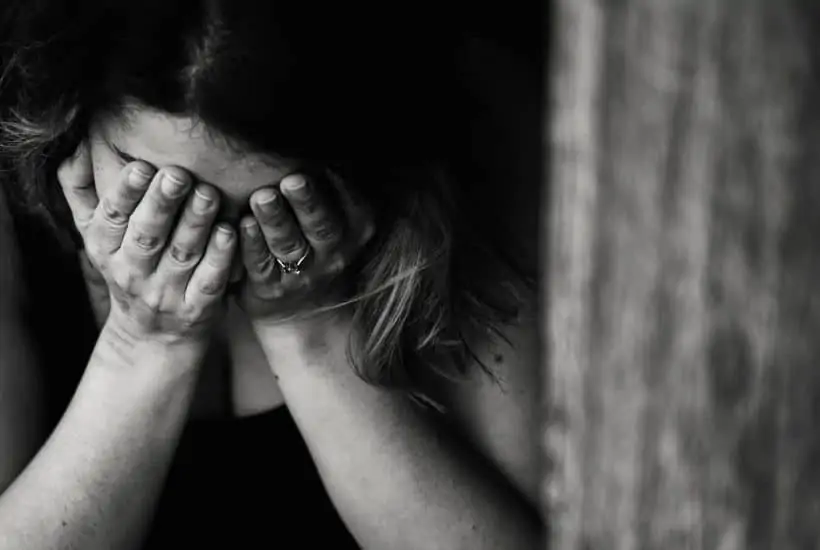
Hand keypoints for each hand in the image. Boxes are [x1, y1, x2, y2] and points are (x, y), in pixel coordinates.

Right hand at [57, 142, 236, 346]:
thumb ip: (80, 190)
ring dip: (195, 223)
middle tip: (179, 175)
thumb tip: (73, 145)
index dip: (125, 193)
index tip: (141, 166)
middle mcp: (132, 272)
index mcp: (105, 248)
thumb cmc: (126, 267)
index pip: (112, 218)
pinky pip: (208, 281)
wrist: (152, 335)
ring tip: (209, 194)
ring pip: (181, 255)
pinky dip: (219, 258)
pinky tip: (229, 232)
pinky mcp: (197, 309)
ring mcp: (165, 293)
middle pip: (147, 235)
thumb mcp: (95, 234)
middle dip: (162, 204)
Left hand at [235, 170, 374, 325]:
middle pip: (321, 225)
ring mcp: (304, 273)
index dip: (334, 182)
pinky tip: (239, 226)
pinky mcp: (271, 288)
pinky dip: (251, 245)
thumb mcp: (341, 216)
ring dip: (275, 221)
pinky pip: (260, 266)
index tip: (318, 160)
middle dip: (306, 202)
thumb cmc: (319, 243)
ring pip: (289, 246)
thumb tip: (321, 126)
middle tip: (292, 180)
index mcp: (356, 227)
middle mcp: (335, 251)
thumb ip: (334, 183)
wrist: (307, 308)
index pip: (350, 202)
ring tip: (262, 198)